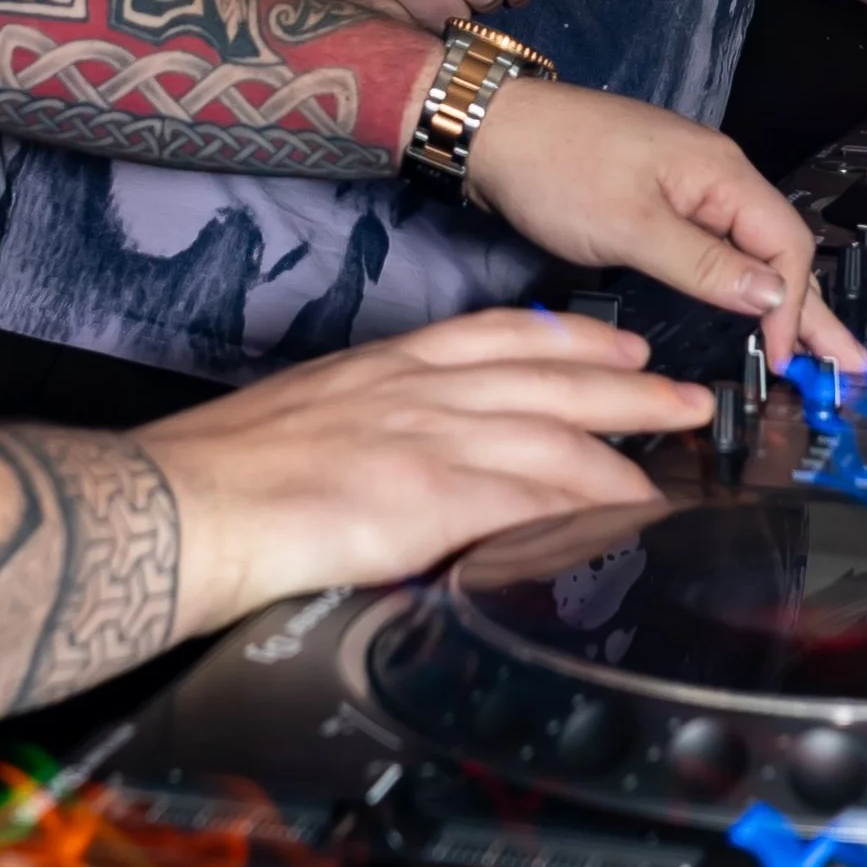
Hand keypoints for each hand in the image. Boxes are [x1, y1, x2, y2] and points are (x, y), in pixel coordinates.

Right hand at [143, 305, 710, 634]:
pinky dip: (585, 516)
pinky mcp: (429, 498)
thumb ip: (366, 429)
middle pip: (547, 379)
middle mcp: (415, 390)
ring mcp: (426, 440)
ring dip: (626, 458)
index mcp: (383, 367)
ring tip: (673, 477)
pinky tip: (619, 531)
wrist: (180, 503)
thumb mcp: (305, 419)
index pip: (494, 335)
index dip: (567, 339)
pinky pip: (531, 504)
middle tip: (686, 398)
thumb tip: (397, 458)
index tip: (615, 344)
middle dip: (626, 388)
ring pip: (555, 439)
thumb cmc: (220, 474)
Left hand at [463, 78, 866, 372]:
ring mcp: (685, 183)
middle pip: (778, 247)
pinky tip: (749, 304)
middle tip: (849, 366)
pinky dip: (741, 279)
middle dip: (813, 307)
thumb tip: (774, 297)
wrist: (490, 130)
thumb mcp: (630, 226)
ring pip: (749, 247)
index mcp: (718, 172)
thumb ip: (705, 263)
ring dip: (780, 297)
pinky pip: (717, 243)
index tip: (786, 363)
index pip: (783, 245)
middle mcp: (714, 173)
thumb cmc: (554, 169)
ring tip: (814, 347)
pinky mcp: (656, 196)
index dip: (792, 307)